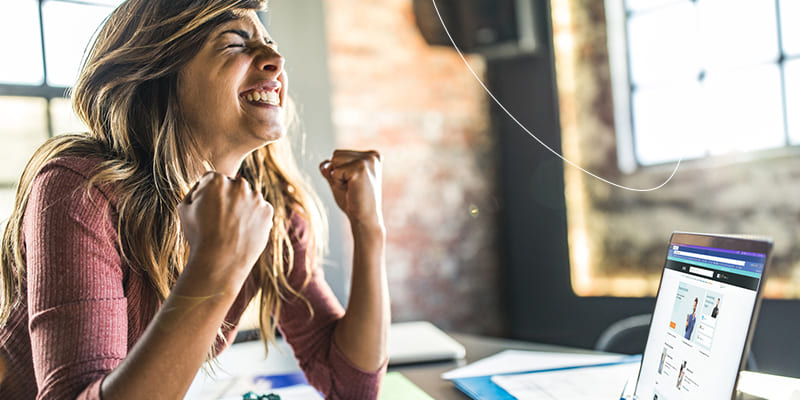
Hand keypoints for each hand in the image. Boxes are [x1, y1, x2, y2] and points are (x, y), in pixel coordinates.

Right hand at [178, 172, 272, 288]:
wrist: (220, 261)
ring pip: (247, 198)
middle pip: (232, 187)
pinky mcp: (268, 212)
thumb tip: (203, 186)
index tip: (204, 211)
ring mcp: (256, 198)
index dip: (205, 195)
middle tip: (219, 220)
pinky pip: (260, 211)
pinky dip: (254, 218)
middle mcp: (239, 184)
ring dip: (242, 207)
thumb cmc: (199, 236)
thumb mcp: (184, 209)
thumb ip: (194, 191)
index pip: (211, 180)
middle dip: (226, 199)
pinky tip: (243, 232)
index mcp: (216, 180)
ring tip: (231, 228)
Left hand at [319, 150, 383, 230]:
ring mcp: (367, 161)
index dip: (339, 171)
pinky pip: (334, 171)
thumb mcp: (340, 180)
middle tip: (351, 187)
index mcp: (371, 156)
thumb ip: (330, 169)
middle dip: (337, 172)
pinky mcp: (360, 169)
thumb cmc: (353, 201)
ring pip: (334, 160)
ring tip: (351, 187)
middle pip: (336, 154)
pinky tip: (351, 190)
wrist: (364, 218)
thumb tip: (324, 164)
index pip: (339, 154)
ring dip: (337, 177)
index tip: (353, 184)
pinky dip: (337, 183)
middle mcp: (372, 155)